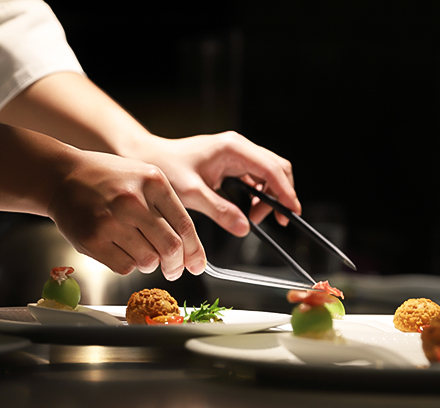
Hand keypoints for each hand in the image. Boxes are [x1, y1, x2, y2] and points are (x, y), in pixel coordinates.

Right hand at [47, 150, 205, 279]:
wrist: (62, 176)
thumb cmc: (106, 180)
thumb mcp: (142, 178)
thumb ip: (165, 207)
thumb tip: (188, 248)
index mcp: (153, 182)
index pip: (185, 226)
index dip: (194, 252)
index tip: (197, 265)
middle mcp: (134, 200)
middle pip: (171, 248)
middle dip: (176, 266)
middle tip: (173, 271)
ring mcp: (111, 221)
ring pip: (148, 261)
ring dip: (149, 265)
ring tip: (141, 254)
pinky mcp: (93, 239)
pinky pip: (124, 267)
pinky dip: (127, 265)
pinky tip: (120, 250)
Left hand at [129, 132, 298, 236]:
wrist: (148, 157)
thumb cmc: (166, 169)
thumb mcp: (192, 194)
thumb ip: (220, 211)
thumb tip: (244, 227)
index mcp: (232, 148)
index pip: (271, 168)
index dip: (285, 191)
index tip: (291, 212)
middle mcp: (238, 147)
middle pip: (276, 168)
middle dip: (280, 195)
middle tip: (274, 220)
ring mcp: (236, 154)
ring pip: (268, 173)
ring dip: (268, 196)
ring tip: (255, 218)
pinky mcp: (231, 163)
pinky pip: (255, 177)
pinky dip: (258, 194)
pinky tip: (248, 210)